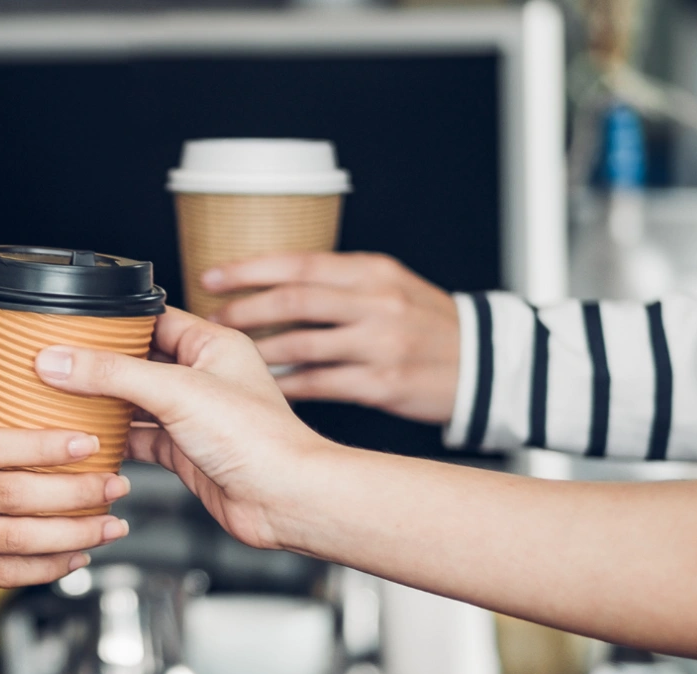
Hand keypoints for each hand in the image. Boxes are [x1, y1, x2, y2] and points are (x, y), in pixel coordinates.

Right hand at [0, 418, 131, 597]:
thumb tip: (32, 430)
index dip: (45, 445)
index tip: (88, 443)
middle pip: (12, 493)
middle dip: (75, 492)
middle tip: (116, 485)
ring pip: (14, 539)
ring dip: (72, 534)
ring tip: (109, 526)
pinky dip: (43, 568)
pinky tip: (73, 558)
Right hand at [33, 308, 332, 549]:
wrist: (284, 500)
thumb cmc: (258, 439)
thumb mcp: (176, 392)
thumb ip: (113, 374)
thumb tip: (60, 360)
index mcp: (212, 345)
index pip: (152, 319)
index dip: (113, 321)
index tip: (72, 325)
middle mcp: (203, 377)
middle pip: (138, 361)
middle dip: (100, 364)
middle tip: (57, 362)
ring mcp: (193, 416)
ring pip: (135, 402)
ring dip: (103, 403)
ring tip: (61, 397)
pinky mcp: (185, 453)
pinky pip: (140, 439)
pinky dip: (114, 440)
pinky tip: (88, 439)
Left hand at [202, 252, 458, 423]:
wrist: (486, 363)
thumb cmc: (427, 322)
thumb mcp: (390, 285)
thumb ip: (338, 281)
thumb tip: (269, 282)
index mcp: (372, 271)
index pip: (299, 263)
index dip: (249, 269)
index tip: (211, 277)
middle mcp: (376, 303)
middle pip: (294, 301)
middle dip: (244, 310)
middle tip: (210, 320)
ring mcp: (380, 345)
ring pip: (301, 345)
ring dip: (257, 351)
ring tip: (228, 356)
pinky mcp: (382, 384)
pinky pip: (319, 384)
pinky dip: (285, 385)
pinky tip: (262, 387)